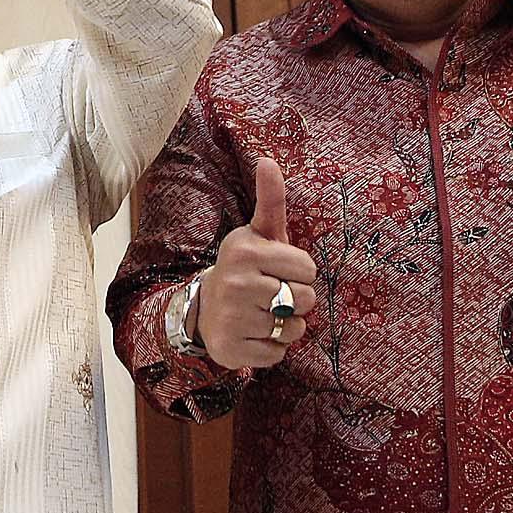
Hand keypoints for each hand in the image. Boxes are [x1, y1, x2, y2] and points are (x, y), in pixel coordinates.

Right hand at [195, 157, 316, 369]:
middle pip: (306, 299)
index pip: (308, 268)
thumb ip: (270, 200)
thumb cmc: (245, 268)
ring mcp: (231, 318)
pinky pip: (278, 353)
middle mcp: (235, 282)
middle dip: (296, 300)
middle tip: (271, 295)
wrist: (204, 308)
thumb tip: (268, 159)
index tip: (278, 271)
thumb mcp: (258, 233)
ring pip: (294, 328)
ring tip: (263, 315)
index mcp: (245, 251)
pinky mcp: (231, 350)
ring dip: (286, 326)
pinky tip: (254, 334)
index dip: (299, 272)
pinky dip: (272, 347)